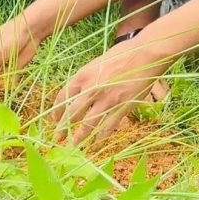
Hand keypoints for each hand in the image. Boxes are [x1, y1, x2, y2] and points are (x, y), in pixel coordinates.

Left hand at [51, 37, 171, 145]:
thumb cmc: (121, 54)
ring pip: (88, 123)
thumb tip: (80, 92)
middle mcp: (91, 89)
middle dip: (63, 128)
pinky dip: (101, 135)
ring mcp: (107, 100)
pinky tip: (97, 141)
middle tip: (57, 137)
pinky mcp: (122, 107)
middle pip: (72, 113)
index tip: (53, 119)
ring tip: (73, 145)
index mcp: (82, 76)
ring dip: (79, 136)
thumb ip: (87, 78)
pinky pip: (108, 126)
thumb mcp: (96, 63)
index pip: (63, 97)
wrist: (145, 54)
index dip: (57, 110)